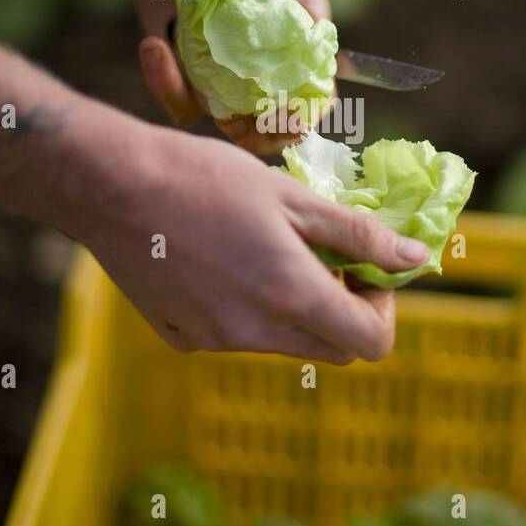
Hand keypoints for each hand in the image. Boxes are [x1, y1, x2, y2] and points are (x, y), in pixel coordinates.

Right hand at [71, 114, 429, 361]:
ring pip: (282, 342)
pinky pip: (235, 334)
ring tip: (264, 247)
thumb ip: (358, 234)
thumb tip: (416, 259)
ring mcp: (216, 341)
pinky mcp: (183, 338)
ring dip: (294, 308)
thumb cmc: (204, 177)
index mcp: (292, 296)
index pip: (371, 341)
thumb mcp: (292, 196)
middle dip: (342, 308)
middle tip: (322, 255)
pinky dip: (245, 308)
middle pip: (331, 348)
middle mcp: (256, 333)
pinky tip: (216, 259)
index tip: (363, 266)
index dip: (382, 306)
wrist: (109, 185)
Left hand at [130, 0, 331, 155]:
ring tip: (166, 54)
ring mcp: (230, 73)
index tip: (283, 118)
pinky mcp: (193, 75)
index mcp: (300, 29)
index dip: (305, 111)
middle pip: (279, 122)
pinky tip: (152, 45)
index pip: (317, 85)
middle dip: (260, 135)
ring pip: (229, 122)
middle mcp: (269, 60)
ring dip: (196, 108)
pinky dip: (166, 87)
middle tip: (232, 123)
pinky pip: (185, 104)